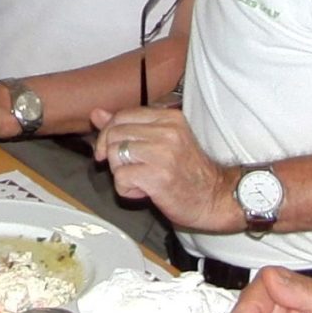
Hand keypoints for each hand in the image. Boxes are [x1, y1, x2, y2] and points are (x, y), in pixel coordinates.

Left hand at [89, 104, 232, 227]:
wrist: (215, 198)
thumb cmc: (188, 172)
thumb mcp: (162, 140)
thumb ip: (130, 126)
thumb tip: (96, 114)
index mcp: (168, 117)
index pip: (122, 115)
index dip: (108, 134)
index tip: (110, 151)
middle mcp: (167, 131)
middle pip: (114, 134)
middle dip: (114, 156)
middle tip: (130, 169)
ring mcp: (163, 153)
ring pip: (114, 155)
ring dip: (121, 173)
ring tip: (140, 180)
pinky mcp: (157, 176)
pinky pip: (121, 177)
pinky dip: (126, 189)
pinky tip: (144, 192)